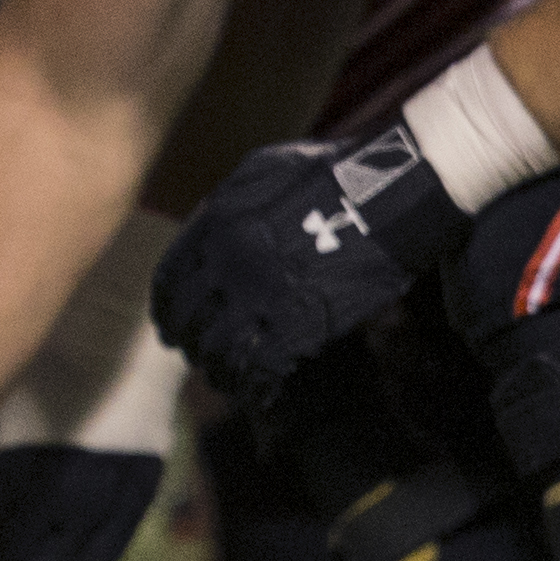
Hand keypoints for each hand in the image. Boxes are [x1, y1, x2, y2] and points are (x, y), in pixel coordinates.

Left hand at [149, 124, 467, 399]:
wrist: (393, 191)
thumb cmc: (336, 171)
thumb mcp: (265, 168)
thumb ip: (229, 201)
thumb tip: (207, 223)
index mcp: (216, 223)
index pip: (170, 281)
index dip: (166, 312)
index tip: (169, 328)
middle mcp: (228, 260)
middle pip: (189, 321)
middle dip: (189, 345)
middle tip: (196, 359)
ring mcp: (261, 294)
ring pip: (219, 350)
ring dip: (219, 370)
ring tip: (226, 380)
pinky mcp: (297, 323)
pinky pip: (259, 367)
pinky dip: (255, 385)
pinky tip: (259, 392)